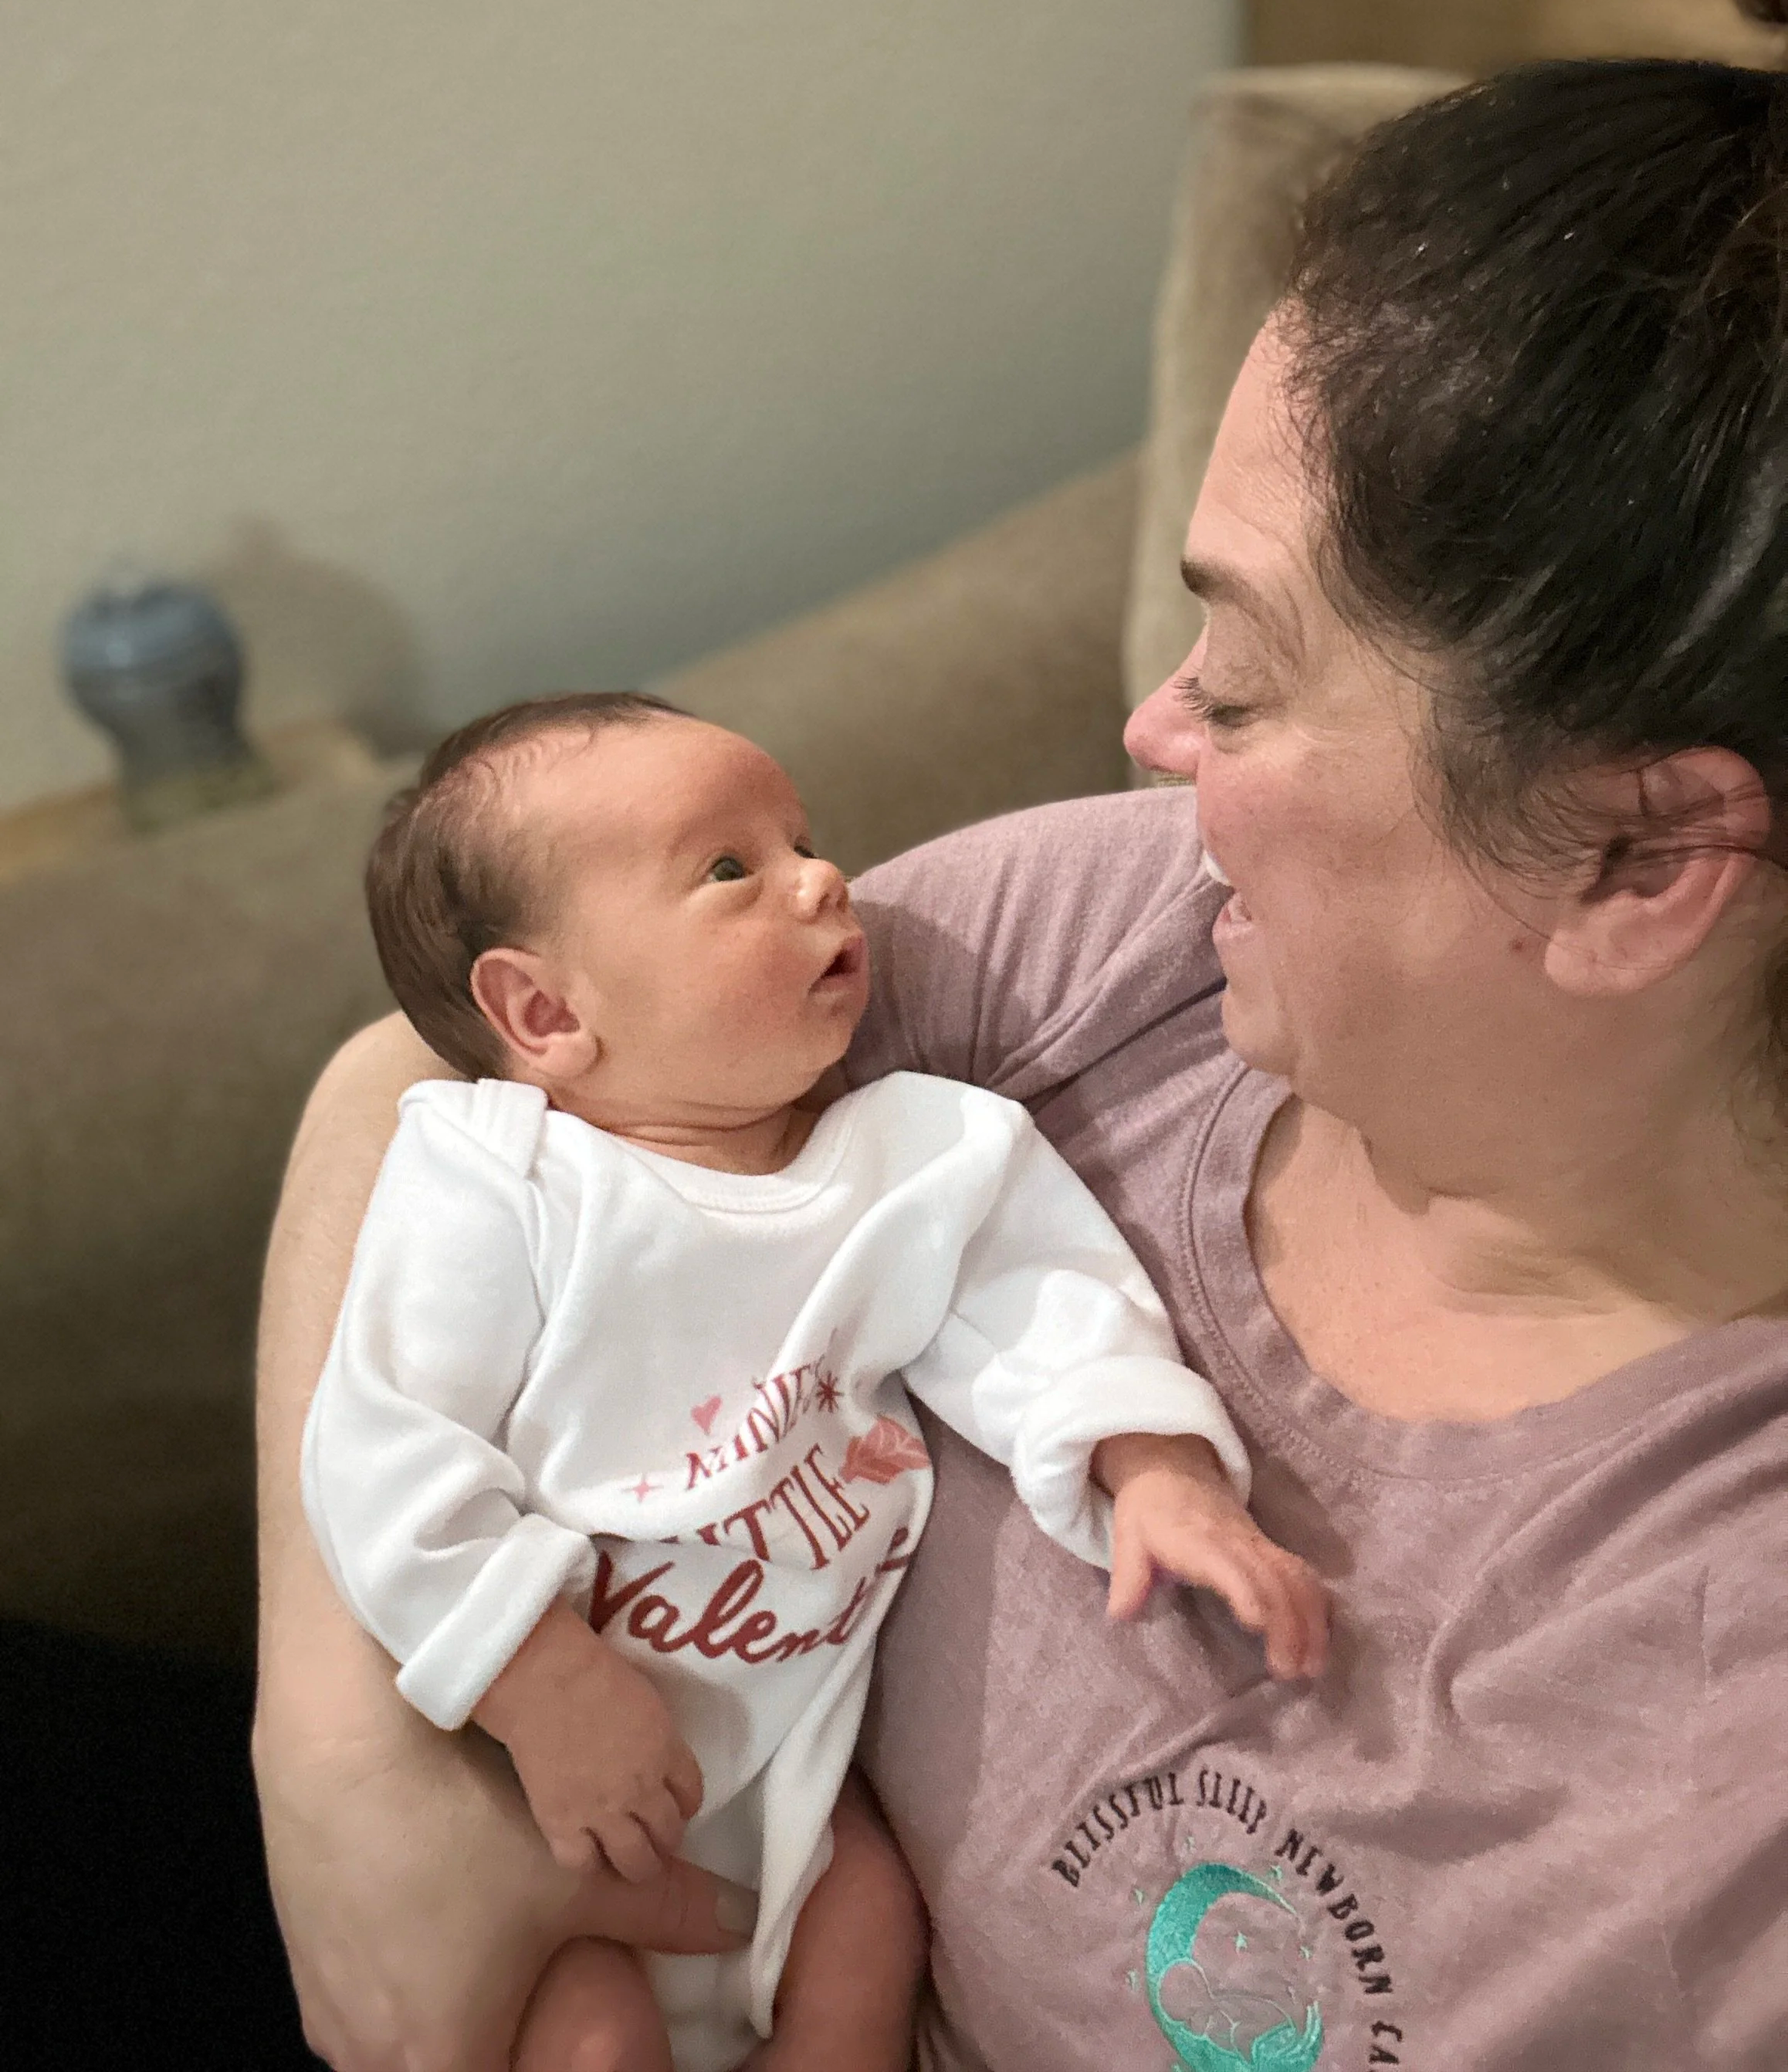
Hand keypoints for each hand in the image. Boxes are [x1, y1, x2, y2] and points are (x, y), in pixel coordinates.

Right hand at [255, 1622, 751, 2071]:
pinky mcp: (299, 1952)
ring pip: (397, 2033)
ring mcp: (323, 2007)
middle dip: (498, 2032)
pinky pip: (360, 1988)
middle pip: (450, 2064)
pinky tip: (428, 1896)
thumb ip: (668, 1908)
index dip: (544, 2062)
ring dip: (443, 1998)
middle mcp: (367, 2057)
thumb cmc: (461, 1831)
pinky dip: (400, 1960)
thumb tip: (740, 1921)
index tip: (562, 2023)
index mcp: (439, 2062)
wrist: (339, 1747)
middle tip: (533, 1979)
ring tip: (481, 1935)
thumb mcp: (577, 1874)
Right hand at [474, 1600, 705, 1881]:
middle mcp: (643, 1789)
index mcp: (667, 1751)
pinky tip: (587, 1855)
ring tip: (630, 1862)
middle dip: (666, 1840)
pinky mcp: (561, 1824)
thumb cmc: (594, 1671)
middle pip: (669, 1834)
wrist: (545, 1680)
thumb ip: (657, 1737)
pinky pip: (583, 1864)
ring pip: (635, 1862)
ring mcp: (603, 1812)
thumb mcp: (646, 1701)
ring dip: (638, 1865)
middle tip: (655, 1839)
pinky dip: (588, 1864)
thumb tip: (656, 1754)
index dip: (685, 1804)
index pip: (692, 1794)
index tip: (676, 1806)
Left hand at [1094, 1433, 1329, 1679]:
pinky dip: (1318, 1605)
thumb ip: (1128, 1575)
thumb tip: (1121, 1614)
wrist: (1172, 1469)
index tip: (1258, 1622)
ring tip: (1314, 1666)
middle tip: (1291, 1671)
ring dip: (1312, 1619)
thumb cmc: (1149, 1512)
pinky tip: (1321, 1639)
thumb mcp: (1127, 1538)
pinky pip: (1302, 1574)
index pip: (1231, 1565)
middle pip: (1275, 1578)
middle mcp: (1237, 1542)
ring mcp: (1258, 1545)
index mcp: (1200, 1541)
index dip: (1248, 1590)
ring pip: (1298, 1577)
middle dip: (1289, 1623)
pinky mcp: (1270, 1550)